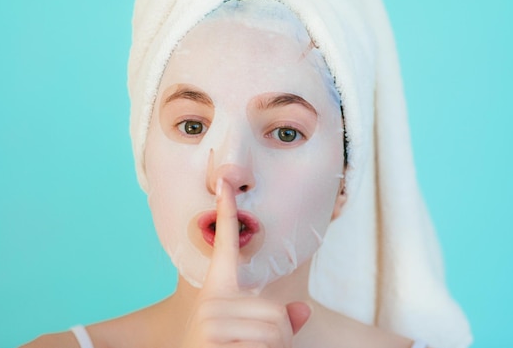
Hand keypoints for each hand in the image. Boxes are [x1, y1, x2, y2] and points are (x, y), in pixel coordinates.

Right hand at [180, 178, 310, 347]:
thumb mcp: (247, 333)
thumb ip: (273, 319)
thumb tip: (303, 311)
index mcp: (217, 292)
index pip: (224, 245)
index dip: (226, 212)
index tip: (225, 182)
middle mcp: (210, 302)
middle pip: (276, 311)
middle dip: (280, 338)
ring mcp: (209, 322)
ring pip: (276, 331)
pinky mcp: (212, 339)